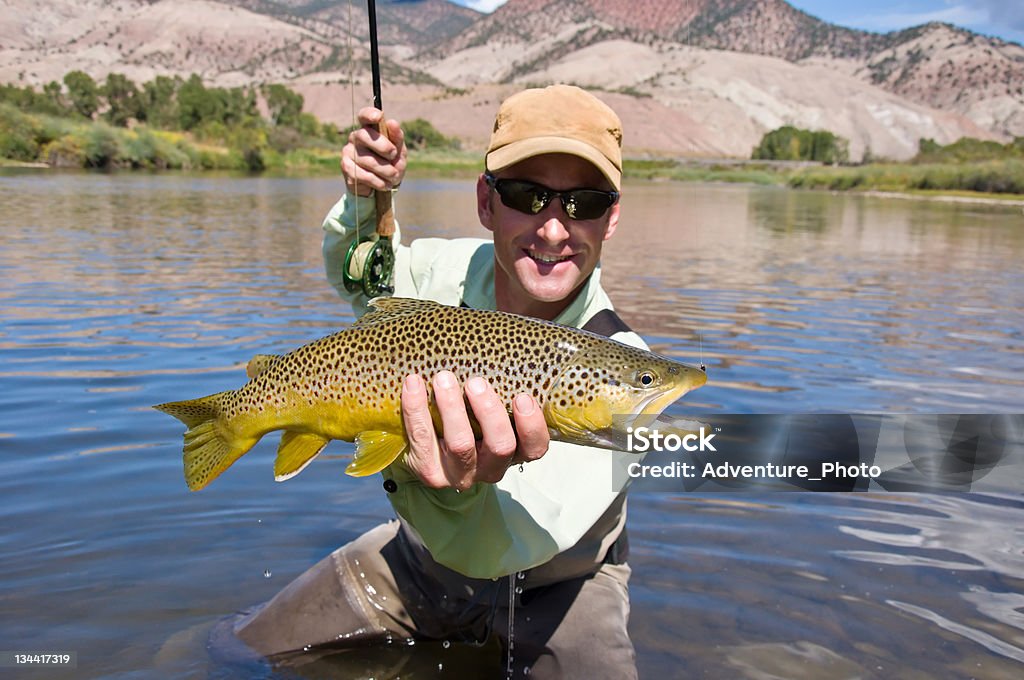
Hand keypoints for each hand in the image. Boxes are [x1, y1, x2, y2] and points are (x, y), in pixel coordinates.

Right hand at [342, 107, 406, 196]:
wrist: (382, 186)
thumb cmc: (391, 164)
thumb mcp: (398, 151)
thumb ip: (397, 138)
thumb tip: (392, 122)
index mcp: (369, 129)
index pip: (364, 116)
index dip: (369, 114)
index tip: (379, 116)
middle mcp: (356, 137)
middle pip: (364, 135)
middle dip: (382, 146)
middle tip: (393, 154)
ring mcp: (349, 152)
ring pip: (367, 159)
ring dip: (385, 170)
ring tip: (394, 176)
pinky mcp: (346, 168)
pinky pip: (364, 174)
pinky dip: (378, 181)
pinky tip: (385, 184)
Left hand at [401, 371, 549, 489]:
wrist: (426, 447)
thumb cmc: (467, 417)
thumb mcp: (488, 408)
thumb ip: (501, 386)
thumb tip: (500, 341)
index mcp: (514, 452)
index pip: (535, 448)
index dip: (531, 425)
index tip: (523, 396)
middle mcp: (491, 468)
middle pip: (500, 446)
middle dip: (490, 412)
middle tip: (476, 382)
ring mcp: (460, 474)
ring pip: (461, 445)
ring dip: (453, 408)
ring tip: (444, 378)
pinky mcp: (429, 472)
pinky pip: (422, 439)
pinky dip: (417, 408)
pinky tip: (413, 383)